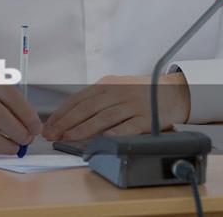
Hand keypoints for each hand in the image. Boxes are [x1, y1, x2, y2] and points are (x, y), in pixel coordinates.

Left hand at [42, 73, 189, 140]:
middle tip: (52, 133)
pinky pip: (128, 127)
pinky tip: (102, 140)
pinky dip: (114, 133)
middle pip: (87, 107)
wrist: (173, 92)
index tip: (49, 125)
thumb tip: (70, 118)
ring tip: (68, 137)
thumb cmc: (141, 93)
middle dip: (66, 122)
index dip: (62, 112)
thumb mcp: (117, 88)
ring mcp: (133, 105)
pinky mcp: (146, 118)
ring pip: (104, 117)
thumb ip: (97, 100)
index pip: (79, 98)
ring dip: (83, 128)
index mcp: (108, 84)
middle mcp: (118, 92)